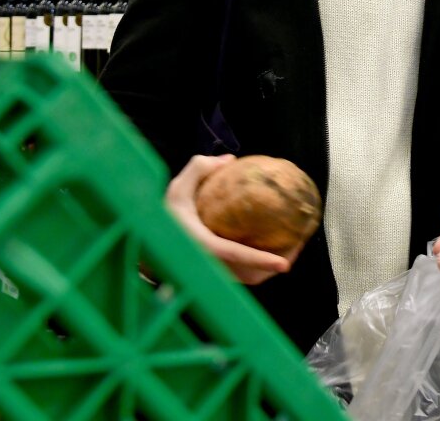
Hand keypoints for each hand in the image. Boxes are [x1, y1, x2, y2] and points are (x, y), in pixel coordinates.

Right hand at [164, 154, 300, 285]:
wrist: (144, 247)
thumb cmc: (160, 218)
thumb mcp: (175, 189)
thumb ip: (199, 169)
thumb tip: (229, 160)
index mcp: (202, 248)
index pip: (236, 257)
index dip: (261, 260)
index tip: (284, 264)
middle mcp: (209, 266)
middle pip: (250, 276)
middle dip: (274, 268)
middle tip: (295, 249)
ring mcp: (211, 274)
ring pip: (247, 279)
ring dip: (268, 269)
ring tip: (289, 249)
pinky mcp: (212, 276)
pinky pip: (241, 275)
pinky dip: (257, 267)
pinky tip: (269, 250)